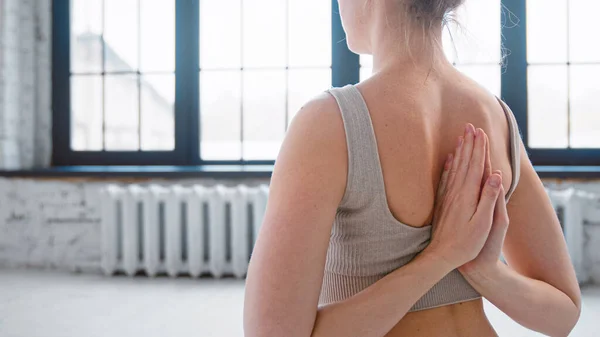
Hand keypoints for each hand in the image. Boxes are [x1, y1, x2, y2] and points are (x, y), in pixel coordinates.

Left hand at [423, 124, 502, 269]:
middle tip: (471, 126)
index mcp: (469, 195)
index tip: (481, 132)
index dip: (479, 149)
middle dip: (469, 144)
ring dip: (459, 151)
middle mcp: (456, 192)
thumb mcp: (484, 224)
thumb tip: (496, 176)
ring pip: (455, 167)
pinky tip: (449, 158)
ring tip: (461, 136)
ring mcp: (448, 197)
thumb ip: (489, 198)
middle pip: (465, 163)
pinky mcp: (442, 203)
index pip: (476, 166)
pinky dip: (449, 166)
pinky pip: (446, 178)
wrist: (441, 256)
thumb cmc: (467, 244)